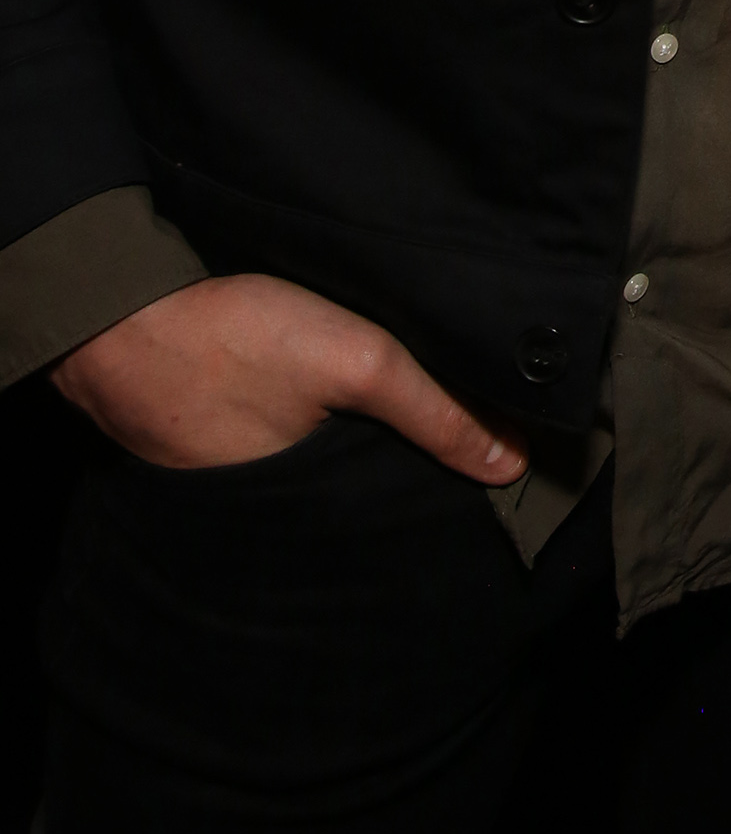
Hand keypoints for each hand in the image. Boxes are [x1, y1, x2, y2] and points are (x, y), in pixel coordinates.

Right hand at [49, 273, 527, 481]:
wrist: (118, 315)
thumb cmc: (234, 339)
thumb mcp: (355, 362)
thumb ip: (433, 411)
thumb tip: (509, 463)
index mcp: (310, 511)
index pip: (394, 518)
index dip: (438, 494)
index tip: (489, 471)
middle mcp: (272, 512)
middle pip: (359, 495)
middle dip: (400, 469)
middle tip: (453, 435)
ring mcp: (235, 478)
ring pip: (319, 468)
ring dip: (352, 443)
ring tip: (393, 410)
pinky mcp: (211, 442)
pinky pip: (277, 444)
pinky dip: (305, 425)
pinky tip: (320, 395)